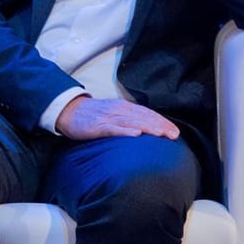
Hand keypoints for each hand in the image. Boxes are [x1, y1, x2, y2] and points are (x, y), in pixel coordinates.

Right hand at [54, 96, 179, 140]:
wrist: (67, 111)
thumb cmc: (91, 115)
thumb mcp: (112, 113)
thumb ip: (128, 119)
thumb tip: (147, 128)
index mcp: (123, 107)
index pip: (147, 113)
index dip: (162, 121)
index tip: (175, 132)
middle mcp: (118, 110)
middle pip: (143, 117)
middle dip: (160, 126)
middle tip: (174, 135)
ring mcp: (108, 118)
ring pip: (132, 122)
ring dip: (148, 127)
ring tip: (161, 134)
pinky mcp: (97, 127)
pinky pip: (113, 129)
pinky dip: (125, 131)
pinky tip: (136, 134)